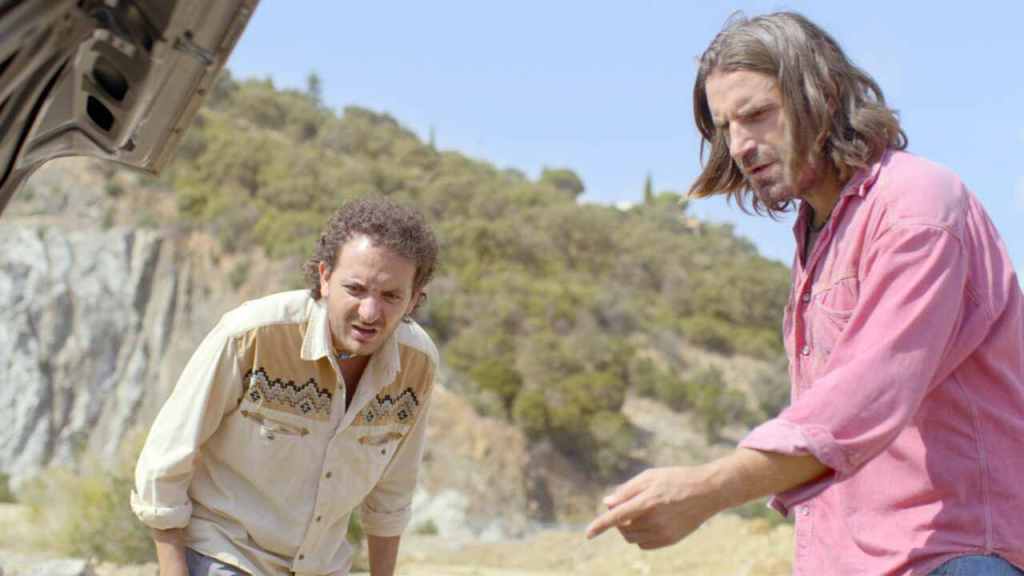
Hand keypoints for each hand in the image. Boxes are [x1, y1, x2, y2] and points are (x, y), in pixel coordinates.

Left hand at [585, 466, 723, 549]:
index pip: (617, 517)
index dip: (600, 525)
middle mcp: (655, 520)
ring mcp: (663, 533)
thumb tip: (607, 503)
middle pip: (623, 528)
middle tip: (626, 506)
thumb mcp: (649, 477)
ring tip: (638, 513)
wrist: (707, 491)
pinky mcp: (670, 540)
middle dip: (618, 519)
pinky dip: (639, 536)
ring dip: (627, 528)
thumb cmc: (675, 479)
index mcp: (647, 501)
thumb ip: (626, 490)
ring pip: (632, 538)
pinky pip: (644, 544)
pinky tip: (648, 522)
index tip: (588, 534)